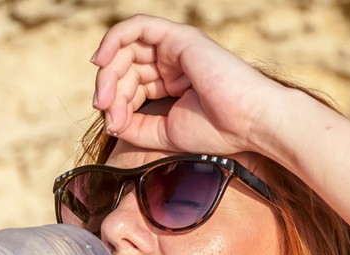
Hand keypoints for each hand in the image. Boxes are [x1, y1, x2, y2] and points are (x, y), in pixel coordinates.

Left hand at [91, 14, 284, 155]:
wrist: (248, 122)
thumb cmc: (217, 130)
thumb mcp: (163, 133)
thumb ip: (135, 126)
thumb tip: (109, 120)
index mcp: (173, 82)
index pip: (132, 85)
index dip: (116, 103)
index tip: (112, 126)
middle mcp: (173, 62)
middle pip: (126, 67)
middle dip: (109, 88)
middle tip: (103, 109)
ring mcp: (176, 48)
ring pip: (126, 48)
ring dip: (109, 72)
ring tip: (104, 97)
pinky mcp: (178, 38)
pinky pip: (137, 27)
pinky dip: (113, 39)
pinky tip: (101, 61)